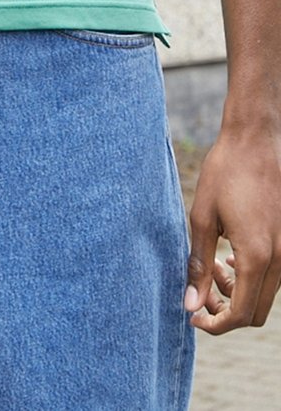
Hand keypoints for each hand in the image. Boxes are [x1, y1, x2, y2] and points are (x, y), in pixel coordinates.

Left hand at [184, 129, 280, 333]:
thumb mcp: (202, 217)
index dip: (215, 324)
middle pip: (257, 312)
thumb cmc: (225, 173)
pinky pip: (275, 275)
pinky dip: (253, 276)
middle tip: (201, 290)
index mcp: (257, 256)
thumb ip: (198, 265)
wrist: (255, 139)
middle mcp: (280, 258)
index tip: (193, 316)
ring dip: (240, 292)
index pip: (241, 315)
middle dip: (227, 311)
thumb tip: (190, 304)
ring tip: (214, 264)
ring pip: (268, 295)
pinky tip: (231, 255)